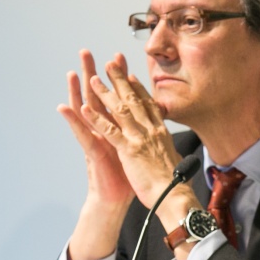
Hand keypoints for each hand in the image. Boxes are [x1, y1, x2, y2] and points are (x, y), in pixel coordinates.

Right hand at [57, 50, 135, 209]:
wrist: (118, 198)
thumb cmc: (130, 174)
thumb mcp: (140, 147)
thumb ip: (141, 131)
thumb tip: (155, 118)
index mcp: (117, 126)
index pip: (117, 96)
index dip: (118, 78)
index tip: (120, 58)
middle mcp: (103, 129)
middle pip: (97, 96)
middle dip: (93, 74)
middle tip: (86, 52)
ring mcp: (96, 138)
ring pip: (85, 111)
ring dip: (77, 91)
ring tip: (72, 71)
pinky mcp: (92, 152)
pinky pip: (82, 134)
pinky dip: (74, 120)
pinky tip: (64, 107)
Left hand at [81, 53, 184, 206]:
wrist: (174, 195)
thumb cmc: (175, 182)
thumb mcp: (174, 159)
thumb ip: (168, 149)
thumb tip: (171, 148)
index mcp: (161, 133)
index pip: (148, 105)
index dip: (138, 89)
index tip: (131, 75)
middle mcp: (151, 130)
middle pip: (134, 100)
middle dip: (121, 81)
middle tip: (111, 64)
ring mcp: (140, 138)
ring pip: (120, 110)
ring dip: (105, 93)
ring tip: (93, 78)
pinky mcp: (129, 149)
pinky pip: (109, 131)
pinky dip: (95, 118)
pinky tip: (84, 108)